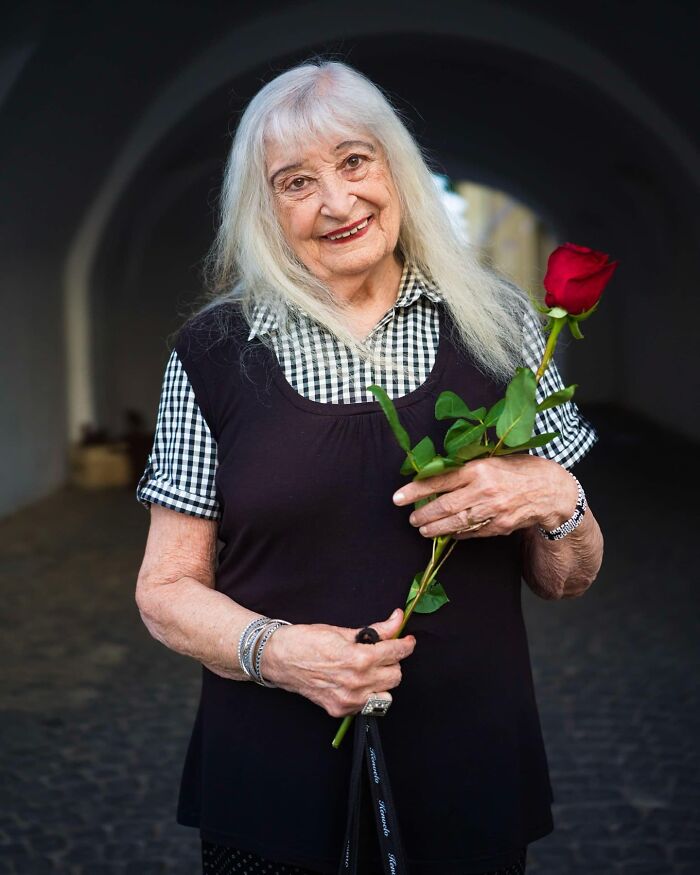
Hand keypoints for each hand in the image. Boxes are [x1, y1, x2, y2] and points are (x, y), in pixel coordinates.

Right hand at [260, 608, 415, 717]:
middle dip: (392, 661)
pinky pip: (367, 705)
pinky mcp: (340, 710)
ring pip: (386, 694)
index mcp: (359, 659)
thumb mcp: (343, 630)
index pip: (396, 653)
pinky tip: (356, 681)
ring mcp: (348, 700)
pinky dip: (368, 693)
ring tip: (369, 668)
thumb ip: (376, 629)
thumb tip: (397, 620)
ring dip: (382, 680)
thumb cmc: (306, 640)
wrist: (279, 658)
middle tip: (381, 652)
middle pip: (396, 675)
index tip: (407, 640)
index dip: (405, 644)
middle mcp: (356, 683)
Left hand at [392, 455, 578, 538]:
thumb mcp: (493, 459)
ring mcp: (492, 510)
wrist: (551, 490)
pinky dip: (457, 534)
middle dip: (422, 515)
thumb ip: (467, 468)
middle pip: (443, 506)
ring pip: (454, 523)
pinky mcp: (499, 526)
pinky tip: (447, 533)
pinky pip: (471, 533)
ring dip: (434, 528)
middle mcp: (483, 489)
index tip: (398, 497)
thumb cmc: (520, 470)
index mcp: (478, 468)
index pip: (439, 480)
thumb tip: (436, 476)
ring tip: (423, 529)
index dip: (415, 490)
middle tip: (411, 518)